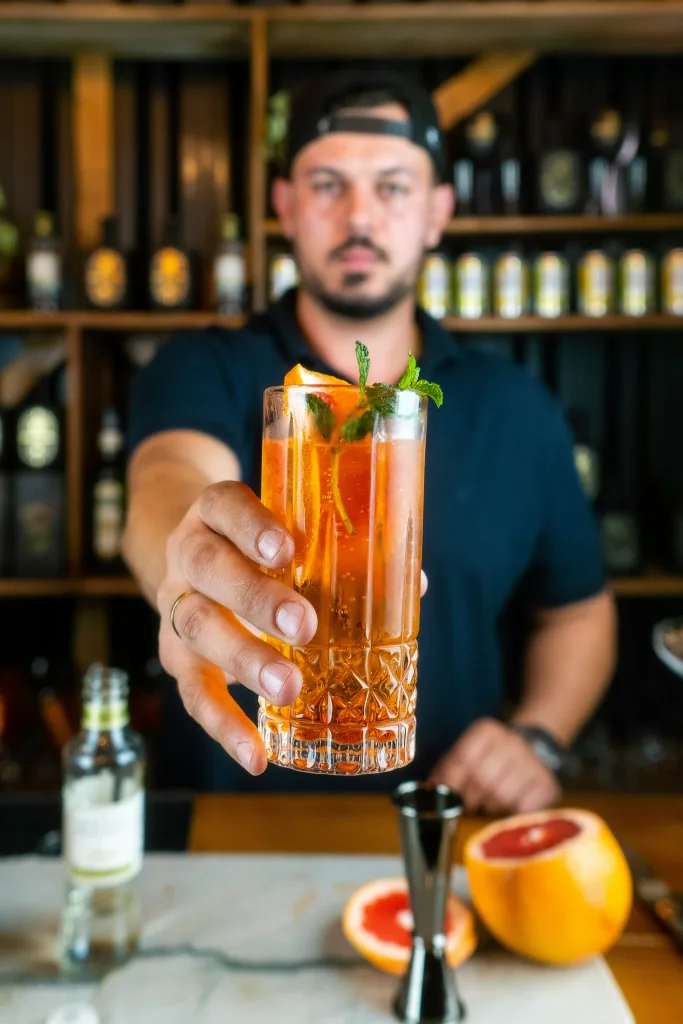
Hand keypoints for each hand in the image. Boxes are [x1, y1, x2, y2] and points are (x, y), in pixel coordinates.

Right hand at [157, 481, 317, 775]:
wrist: (197, 560)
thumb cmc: (261, 550)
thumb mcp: (288, 536)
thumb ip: (341, 555)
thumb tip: (413, 583)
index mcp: (217, 515)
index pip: (224, 505)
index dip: (251, 525)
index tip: (287, 549)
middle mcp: (188, 554)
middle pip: (209, 568)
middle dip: (256, 599)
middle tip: (303, 626)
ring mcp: (177, 605)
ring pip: (198, 628)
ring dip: (245, 659)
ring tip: (290, 688)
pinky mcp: (177, 657)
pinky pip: (194, 692)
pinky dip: (225, 727)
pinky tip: (256, 756)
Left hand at [428, 718, 560, 815]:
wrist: (534, 752)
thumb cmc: (491, 759)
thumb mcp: (468, 754)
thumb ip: (448, 769)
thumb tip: (429, 790)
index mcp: (486, 731)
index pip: (462, 758)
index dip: (452, 782)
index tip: (449, 796)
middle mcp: (511, 741)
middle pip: (481, 778)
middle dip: (470, 798)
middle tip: (469, 804)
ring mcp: (531, 761)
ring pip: (502, 794)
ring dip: (490, 806)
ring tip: (488, 804)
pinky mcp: (547, 783)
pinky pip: (524, 807)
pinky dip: (513, 813)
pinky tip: (509, 808)